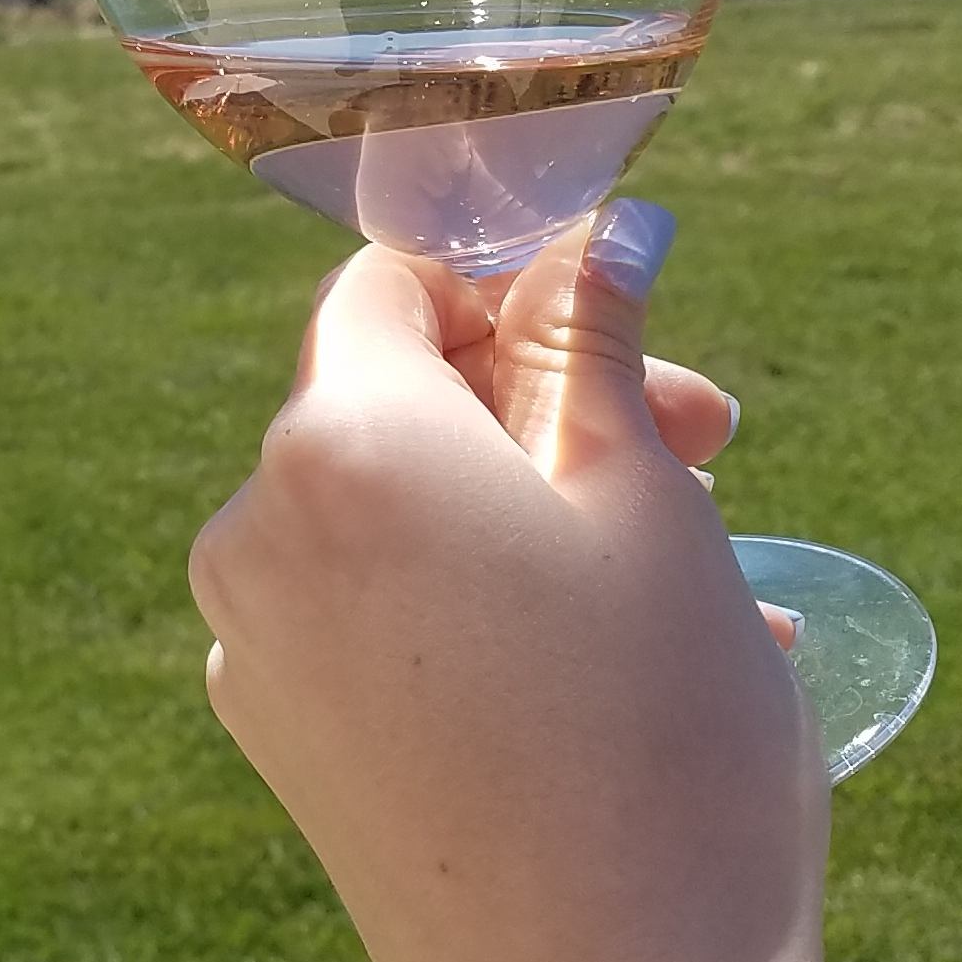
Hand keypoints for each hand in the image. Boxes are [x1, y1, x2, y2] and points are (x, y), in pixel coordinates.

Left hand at [189, 207, 828, 961]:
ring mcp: (255, 638)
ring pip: (399, 507)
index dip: (506, 289)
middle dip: (546, 404)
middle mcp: (256, 525)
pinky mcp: (279, 732)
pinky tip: (604, 658)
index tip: (621, 341)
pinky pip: (374, 609)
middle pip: (396, 395)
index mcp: (335, 438)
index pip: (389, 286)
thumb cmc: (655, 736)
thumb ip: (594, 333)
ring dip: (531, 507)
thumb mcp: (645, 494)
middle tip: (706, 447)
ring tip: (680, 570)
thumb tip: (601, 224)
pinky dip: (474, 598)